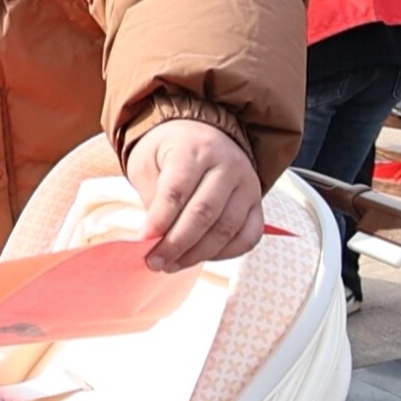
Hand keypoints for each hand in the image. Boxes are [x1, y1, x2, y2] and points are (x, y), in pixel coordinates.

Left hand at [126, 118, 263, 273]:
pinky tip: (199, 257)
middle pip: (204, 213)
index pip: (177, 190)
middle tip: (155, 262)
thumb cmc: (169, 152)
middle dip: (176, 244)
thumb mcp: (148, 163)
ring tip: (171, 264)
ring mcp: (247, 184)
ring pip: (226, 228)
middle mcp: (227, 164)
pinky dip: (224, 253)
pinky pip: (248, 237)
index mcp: (194, 148)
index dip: (159, 220)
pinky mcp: (258, 203)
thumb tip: (152, 238)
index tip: (143, 241)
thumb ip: (152, 197)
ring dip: (197, 254)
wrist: (202, 136)